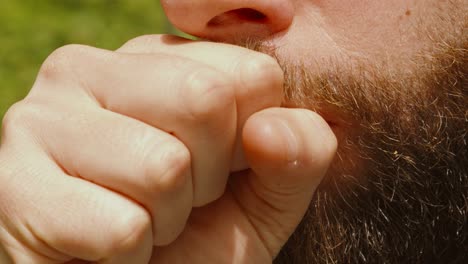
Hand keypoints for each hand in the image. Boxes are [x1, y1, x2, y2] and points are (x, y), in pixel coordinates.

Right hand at [0, 35, 336, 262]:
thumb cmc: (199, 234)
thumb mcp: (266, 193)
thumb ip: (298, 151)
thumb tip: (272, 127)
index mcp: (152, 58)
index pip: (250, 74)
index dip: (250, 141)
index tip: (221, 167)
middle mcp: (87, 69)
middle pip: (205, 100)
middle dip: (209, 175)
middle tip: (177, 194)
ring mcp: (40, 120)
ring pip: (162, 166)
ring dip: (168, 218)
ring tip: (141, 217)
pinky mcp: (12, 186)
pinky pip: (122, 226)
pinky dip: (130, 254)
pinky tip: (104, 244)